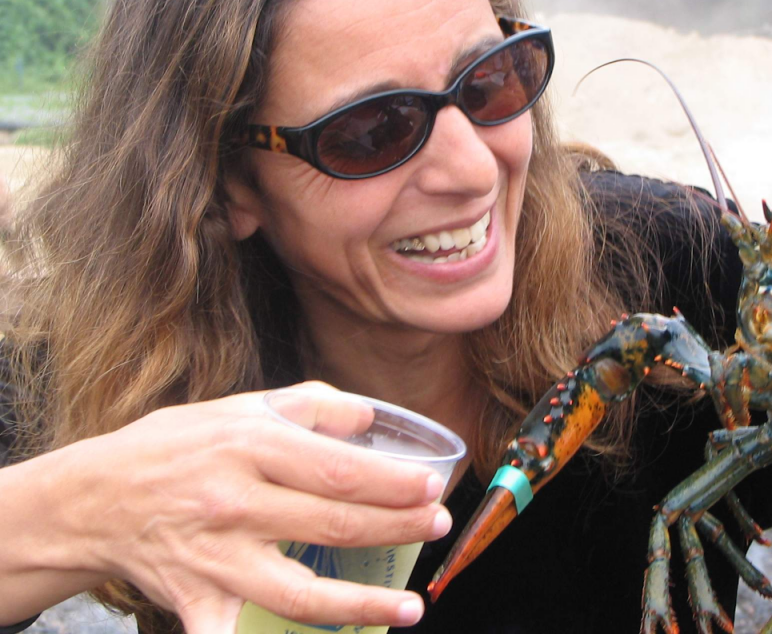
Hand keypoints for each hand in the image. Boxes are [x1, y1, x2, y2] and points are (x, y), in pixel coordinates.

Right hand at [34, 383, 450, 631]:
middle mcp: (235, 503)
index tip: (431, 486)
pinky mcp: (196, 600)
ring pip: (301, 592)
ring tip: (411, 607)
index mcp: (249, 448)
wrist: (91, 499)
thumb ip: (307, 406)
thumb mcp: (236, 408)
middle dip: (396, 527)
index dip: (391, 482)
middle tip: (439, 526)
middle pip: (333, 523)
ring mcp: (215, 558)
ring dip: (361, 605)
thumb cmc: (172, 447)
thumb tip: (368, 414)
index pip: (337, 468)